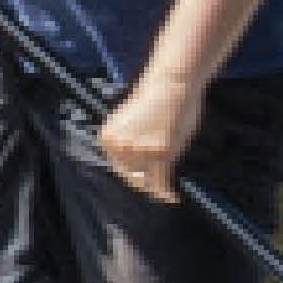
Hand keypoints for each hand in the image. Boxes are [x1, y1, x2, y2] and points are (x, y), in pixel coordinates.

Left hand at [102, 65, 205, 204]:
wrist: (171, 84)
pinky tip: (173, 197)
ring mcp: (139, 152)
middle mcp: (119, 147)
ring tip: (165, 196)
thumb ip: (132, 142)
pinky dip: (166, 193)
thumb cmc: (157, 99)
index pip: (117, 167)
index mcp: (108, 138)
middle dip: (144, 185)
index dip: (131, 177)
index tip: (142, 183)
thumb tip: (138, 162)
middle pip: (130, 177)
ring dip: (156, 191)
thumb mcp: (134, 122)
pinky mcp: (159, 154)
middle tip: (156, 190)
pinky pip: (161, 183)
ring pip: (146, 182)